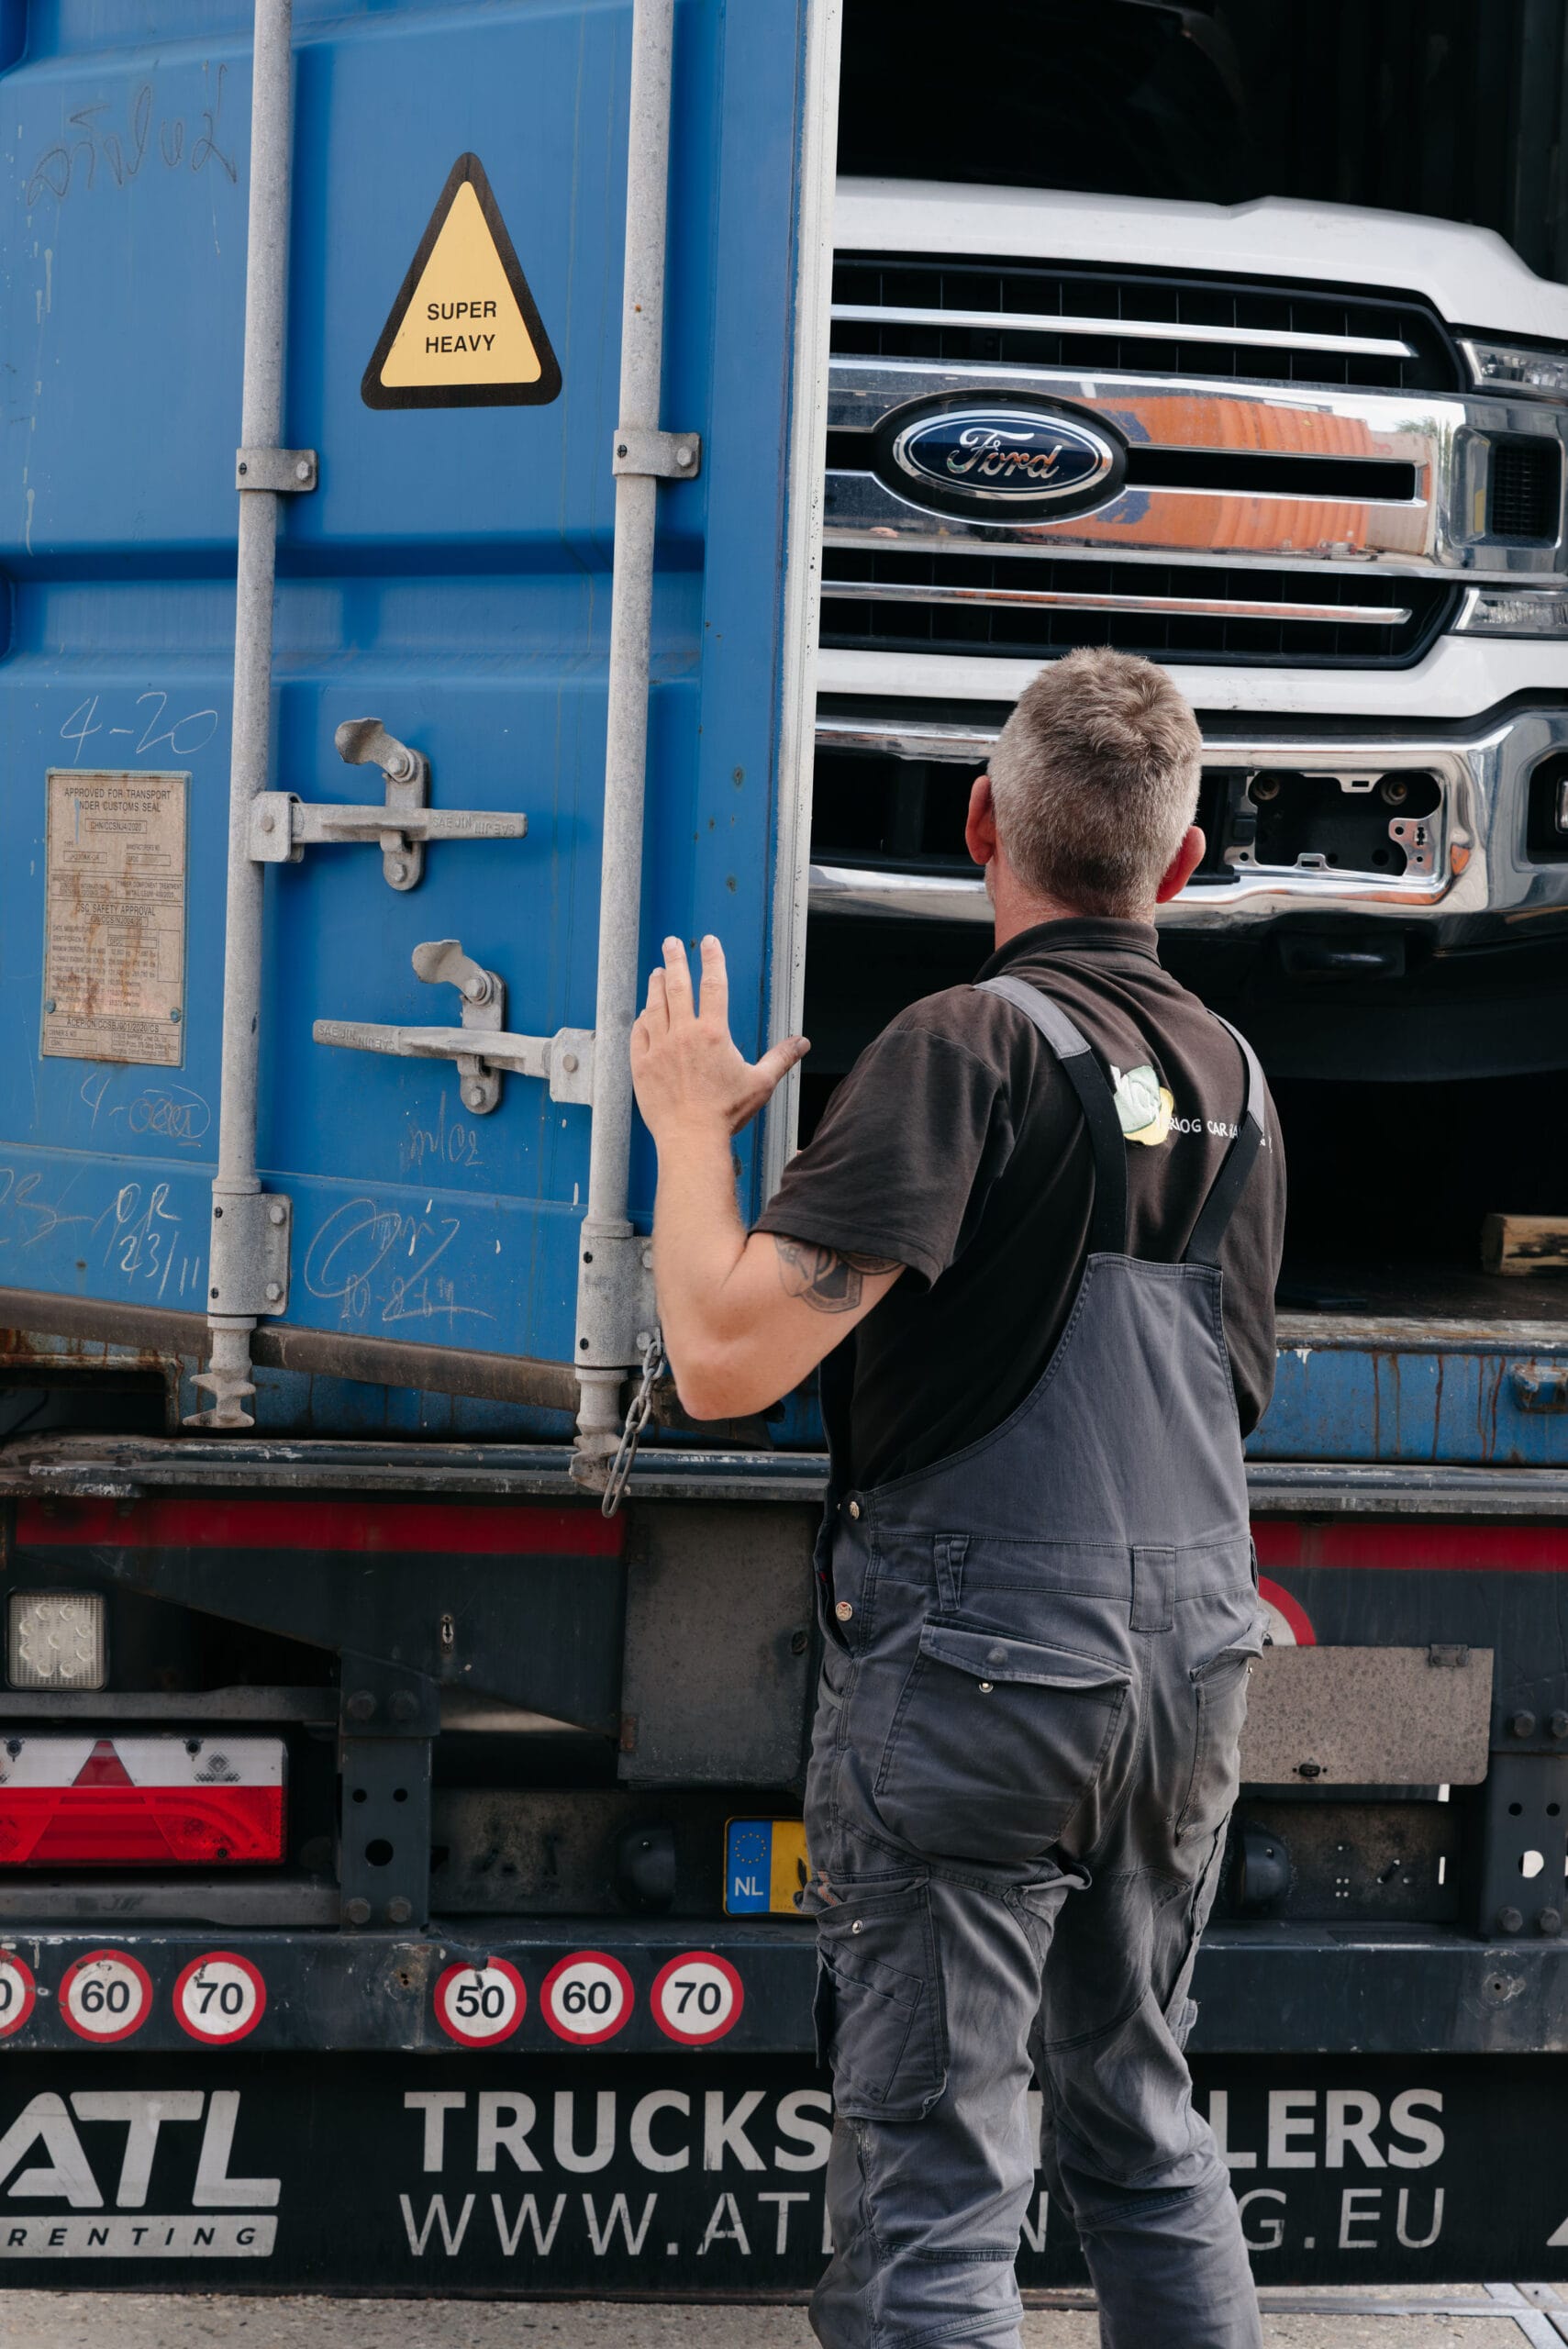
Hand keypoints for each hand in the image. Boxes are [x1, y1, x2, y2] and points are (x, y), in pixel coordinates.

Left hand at [631, 935, 808, 1143]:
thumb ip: (781, 1058)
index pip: (714, 984)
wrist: (690, 1138)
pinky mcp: (642, 1065)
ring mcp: (659, 1048)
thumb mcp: (760, 1083)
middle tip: (671, 943)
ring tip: (657, 972)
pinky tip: (644, 1013)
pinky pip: (639, 1033)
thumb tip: (802, 1043)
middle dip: (675, 960)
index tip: (710, 943)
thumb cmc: (726, 1114)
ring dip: (655, 985)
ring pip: (655, 1005)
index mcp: (713, 1033)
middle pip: (676, 986)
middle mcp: (683, 1034)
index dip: (713, 959)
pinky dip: (642, 1019)